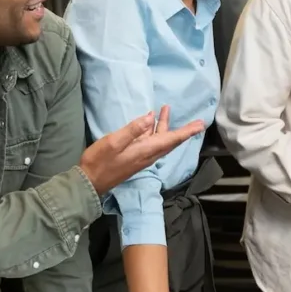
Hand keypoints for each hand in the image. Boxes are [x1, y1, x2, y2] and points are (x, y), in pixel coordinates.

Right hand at [80, 105, 205, 193]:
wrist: (89, 182)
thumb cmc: (99, 162)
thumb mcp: (113, 142)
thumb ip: (132, 130)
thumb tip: (150, 117)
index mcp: (145, 150)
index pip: (171, 139)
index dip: (187, 132)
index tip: (200, 125)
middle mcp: (148, 155)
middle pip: (170, 140)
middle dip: (183, 130)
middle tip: (196, 121)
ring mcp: (141, 157)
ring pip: (160, 140)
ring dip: (164, 125)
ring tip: (165, 109)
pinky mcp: (135, 157)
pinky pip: (151, 142)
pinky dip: (154, 130)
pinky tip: (150, 122)